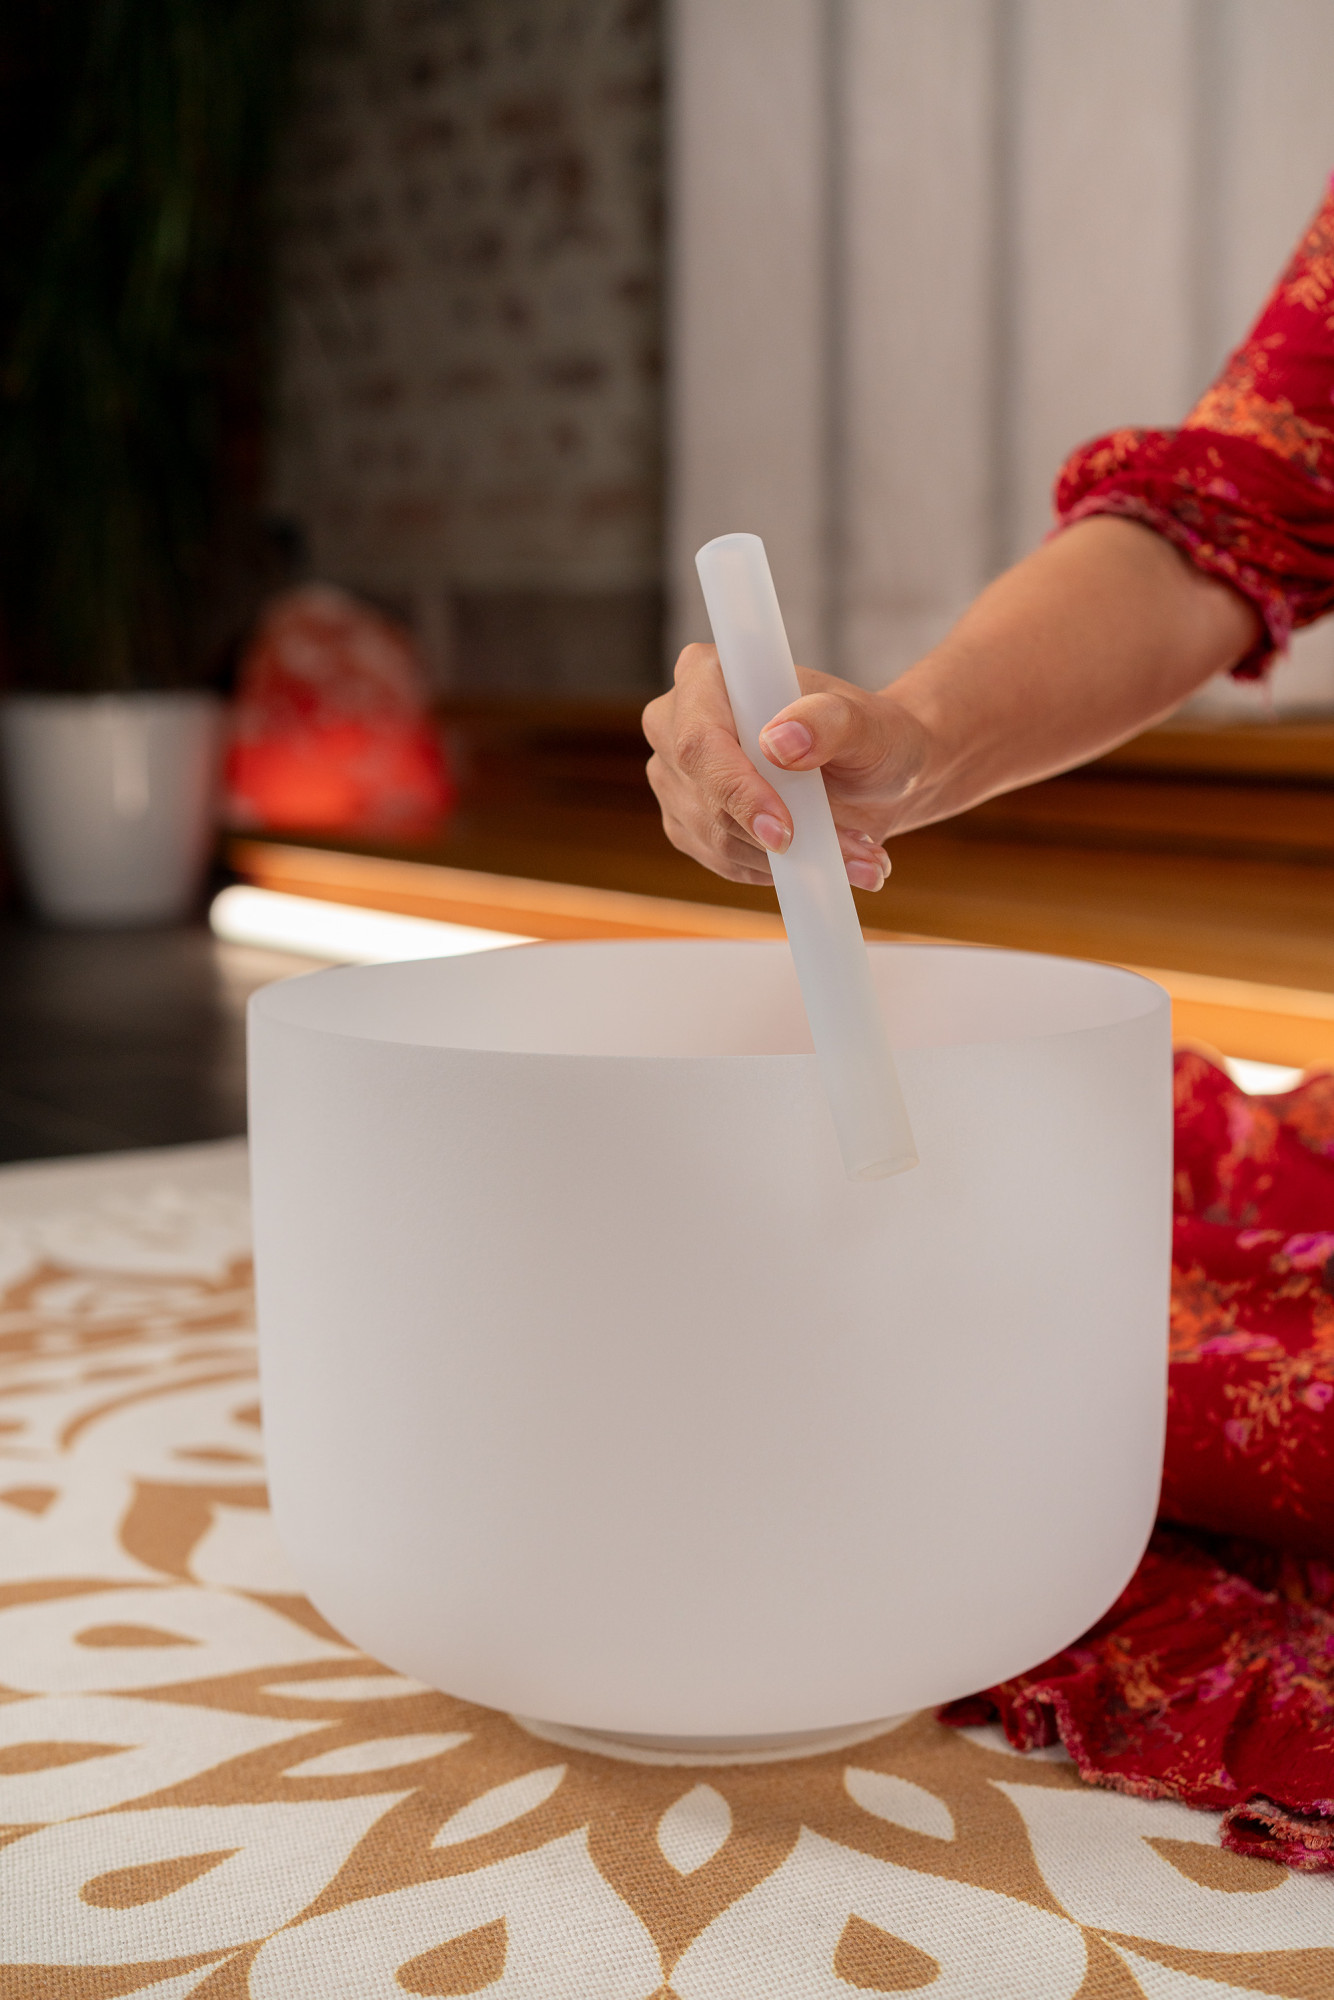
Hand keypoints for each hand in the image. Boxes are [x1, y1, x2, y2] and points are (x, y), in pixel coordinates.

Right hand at [643, 643, 929, 888]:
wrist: (872, 777)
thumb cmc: (869, 736)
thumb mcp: (866, 723)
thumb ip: (827, 721)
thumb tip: (779, 741)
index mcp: (706, 675)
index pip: (699, 740)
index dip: (735, 788)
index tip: (783, 830)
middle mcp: (676, 723)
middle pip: (703, 796)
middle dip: (777, 834)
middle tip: (855, 848)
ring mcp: (676, 778)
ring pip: (717, 838)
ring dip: (790, 858)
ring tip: (856, 852)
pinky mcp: (688, 823)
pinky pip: (723, 862)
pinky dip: (778, 870)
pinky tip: (819, 856)